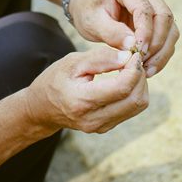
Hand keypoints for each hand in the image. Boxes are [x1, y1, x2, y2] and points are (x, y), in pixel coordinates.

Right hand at [24, 46, 147, 133]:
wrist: (41, 108)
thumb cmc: (55, 80)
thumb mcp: (72, 62)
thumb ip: (100, 59)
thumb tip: (127, 56)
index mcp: (82, 100)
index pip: (122, 87)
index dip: (134, 69)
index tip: (133, 53)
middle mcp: (93, 118)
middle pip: (135, 99)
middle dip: (140, 76)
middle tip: (134, 59)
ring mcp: (100, 126)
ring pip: (137, 106)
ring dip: (140, 85)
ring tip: (130, 69)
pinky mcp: (106, 127)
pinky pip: (131, 110)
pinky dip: (134, 93)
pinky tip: (125, 80)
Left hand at [68, 0, 178, 76]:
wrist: (88, 8)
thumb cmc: (88, 12)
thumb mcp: (92, 23)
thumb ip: (112, 33)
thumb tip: (133, 46)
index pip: (144, 8)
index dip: (145, 32)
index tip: (137, 53)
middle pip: (164, 16)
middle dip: (156, 44)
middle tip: (141, 64)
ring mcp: (154, 1)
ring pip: (171, 27)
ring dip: (162, 51)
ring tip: (146, 71)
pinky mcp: (158, 17)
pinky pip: (169, 35)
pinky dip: (162, 53)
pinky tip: (149, 68)